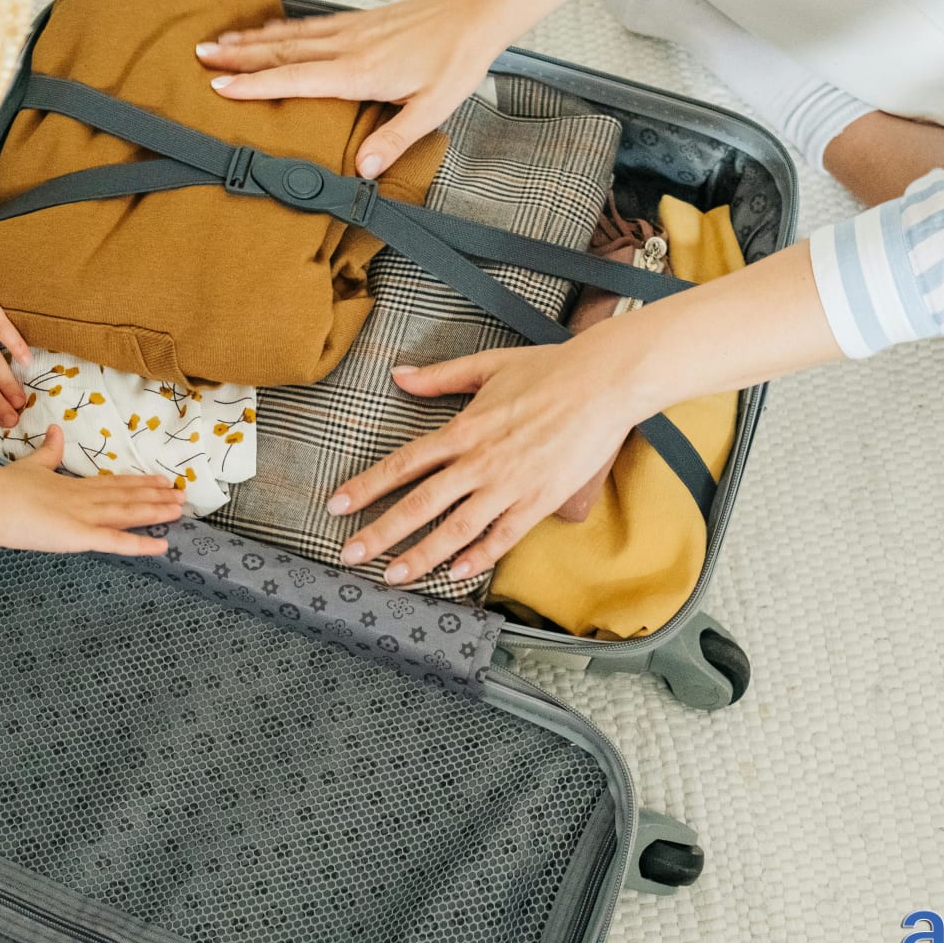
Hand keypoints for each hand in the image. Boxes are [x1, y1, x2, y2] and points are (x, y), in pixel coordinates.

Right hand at [0, 425, 181, 556]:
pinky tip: (162, 546)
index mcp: (71, 485)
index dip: (138, 482)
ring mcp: (84, 516)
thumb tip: (56, 430)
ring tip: (180, 509)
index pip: (112, 483)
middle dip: (155, 496)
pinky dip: (140, 544)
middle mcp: (84, 499)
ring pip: (127, 512)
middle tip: (182, 494)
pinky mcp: (79, 536)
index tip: (160, 479)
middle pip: (126, 496)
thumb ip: (47, 452)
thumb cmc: (3, 487)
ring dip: (155, 511)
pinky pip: (115, 542)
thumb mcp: (30, 465)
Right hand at [196, 0, 576, 175]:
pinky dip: (280, 28)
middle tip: (198, 56)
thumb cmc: (457, 60)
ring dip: (251, 39)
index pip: (294, 79)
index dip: (255, 84)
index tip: (219, 87)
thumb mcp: (433, 108)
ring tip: (219, 42)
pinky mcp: (358, 22)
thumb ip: (395, 138)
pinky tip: (268, 29)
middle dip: (237, 56)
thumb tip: (363, 170)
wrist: (476, 12)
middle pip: (280, 52)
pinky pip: (308, 26)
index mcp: (358, 72)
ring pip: (290, 35)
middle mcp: (347, 47)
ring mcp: (350, 31)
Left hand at [328, 324, 653, 584]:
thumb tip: (398, 375)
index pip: (403, 463)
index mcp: (463, 429)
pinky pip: (504, 536)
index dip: (367, 486)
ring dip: (421, 556)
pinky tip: (456, 574)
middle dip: (380, 533)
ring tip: (393, 576)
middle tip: (349, 556)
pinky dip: (478, 558)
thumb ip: (439, 377)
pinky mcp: (540, 500)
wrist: (605, 382)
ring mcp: (510, 485)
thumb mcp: (487, 366)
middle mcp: (480, 462)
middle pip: (419, 504)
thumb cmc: (549, 369)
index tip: (337, 506)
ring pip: (456, 529)